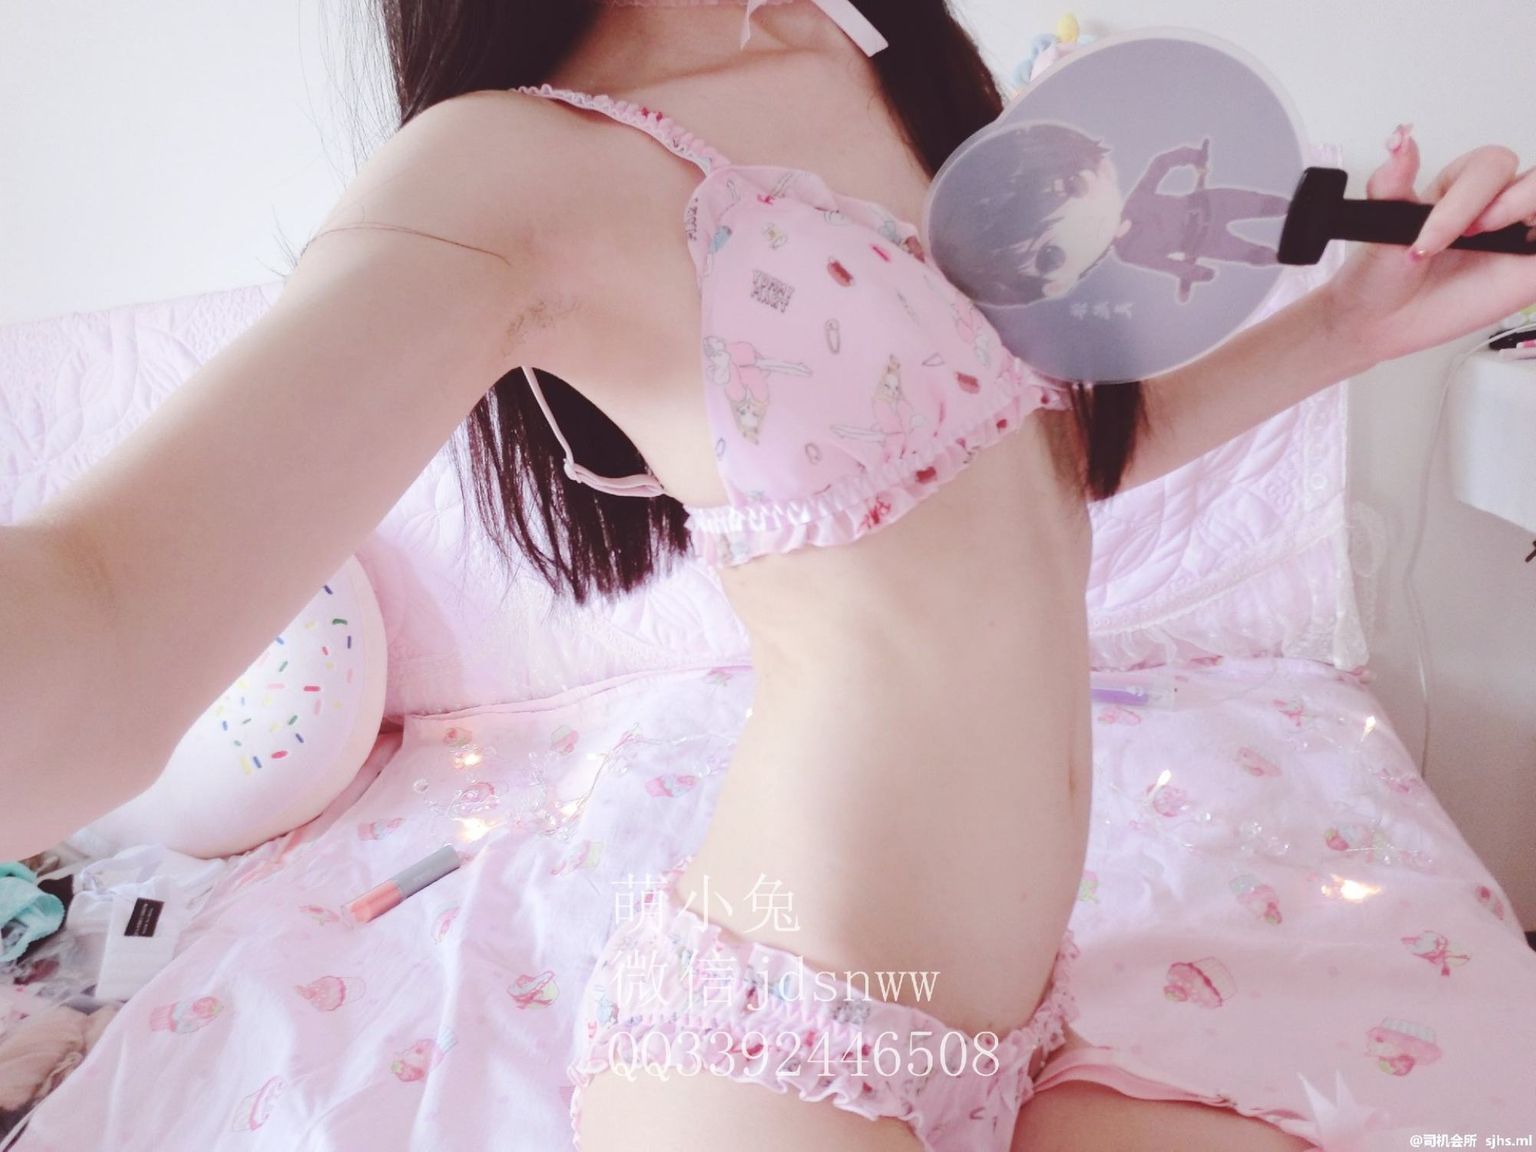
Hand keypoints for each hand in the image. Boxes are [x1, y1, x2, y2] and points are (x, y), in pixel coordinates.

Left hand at [1318, 124, 1535, 365]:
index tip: (1426, 241)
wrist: (1380, 321)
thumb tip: (1399, 138)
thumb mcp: (1381, 224)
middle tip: (1470, 238)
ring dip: (1529, 211)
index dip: (1463, 203)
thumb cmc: (1383, 273)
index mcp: (1464, 184)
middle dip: (1506, 205)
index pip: (1490, 167)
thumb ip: (1392, 180)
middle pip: (1534, 177)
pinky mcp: (1530, 266)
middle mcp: (1499, 203)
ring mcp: (1519, 233)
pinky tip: (1519, 254)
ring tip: (1494, 248)